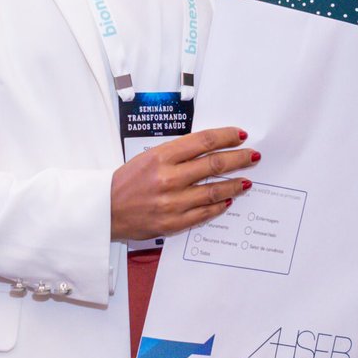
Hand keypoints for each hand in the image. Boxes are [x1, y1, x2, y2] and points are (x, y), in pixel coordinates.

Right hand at [110, 126, 257, 240]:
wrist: (104, 210)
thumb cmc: (126, 181)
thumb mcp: (148, 157)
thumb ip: (177, 153)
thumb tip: (209, 148)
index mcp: (161, 156)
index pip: (203, 141)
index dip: (226, 136)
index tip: (240, 135)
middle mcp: (168, 178)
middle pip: (214, 164)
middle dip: (238, 158)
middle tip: (253, 156)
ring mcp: (172, 203)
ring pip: (214, 191)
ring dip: (234, 184)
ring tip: (246, 181)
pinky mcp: (173, 223)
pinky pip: (204, 213)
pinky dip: (219, 205)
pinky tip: (228, 200)